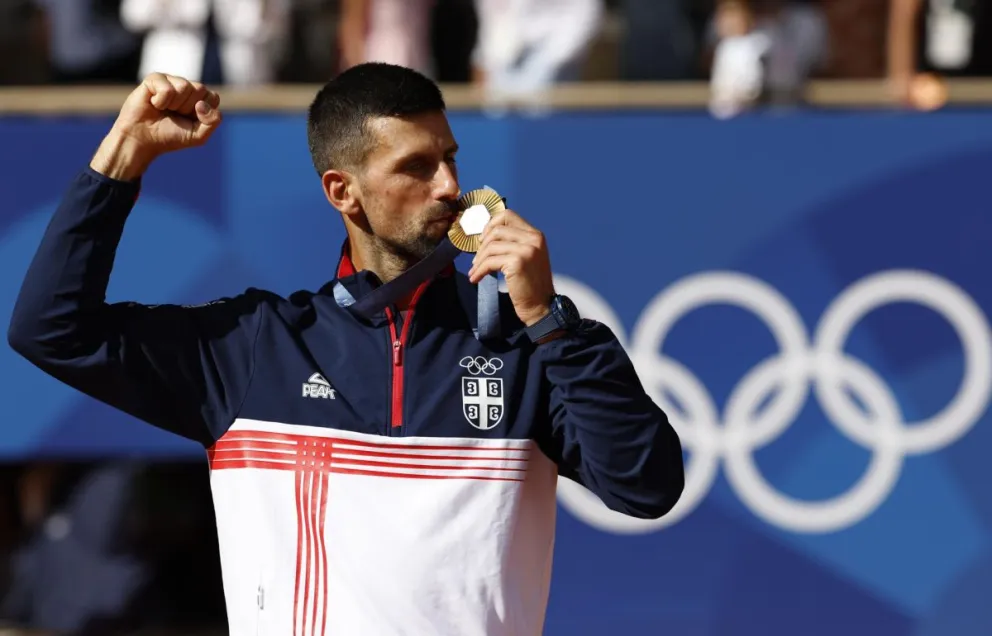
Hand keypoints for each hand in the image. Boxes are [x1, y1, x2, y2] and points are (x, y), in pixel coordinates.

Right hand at [91, 73, 221, 179]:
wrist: (142, 140)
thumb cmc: (170, 136)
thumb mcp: (198, 136)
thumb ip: (213, 121)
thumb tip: (202, 104)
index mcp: (199, 98)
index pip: (213, 97)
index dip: (202, 112)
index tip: (189, 120)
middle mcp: (186, 86)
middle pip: (200, 89)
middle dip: (188, 108)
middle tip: (175, 115)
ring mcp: (170, 80)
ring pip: (184, 86)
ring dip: (174, 105)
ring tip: (164, 109)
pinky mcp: (154, 79)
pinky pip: (167, 89)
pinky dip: (161, 102)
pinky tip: (154, 104)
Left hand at [468, 210, 554, 326]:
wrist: (542, 306)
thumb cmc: (531, 284)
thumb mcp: (528, 256)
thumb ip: (514, 243)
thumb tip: (487, 236)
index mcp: (535, 235)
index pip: (508, 215)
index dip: (491, 224)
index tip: (483, 239)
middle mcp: (533, 239)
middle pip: (497, 230)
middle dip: (482, 244)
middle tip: (477, 259)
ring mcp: (526, 250)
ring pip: (491, 246)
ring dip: (479, 260)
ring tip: (475, 271)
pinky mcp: (517, 262)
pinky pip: (490, 262)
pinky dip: (479, 270)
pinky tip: (476, 278)